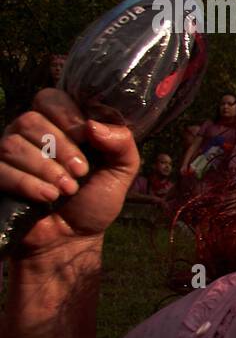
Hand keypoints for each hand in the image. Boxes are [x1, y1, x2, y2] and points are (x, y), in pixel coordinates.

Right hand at [0, 88, 138, 255]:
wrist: (72, 239)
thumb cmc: (94, 201)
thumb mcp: (121, 172)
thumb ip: (122, 143)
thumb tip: (93, 125)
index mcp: (60, 126)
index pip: (50, 98)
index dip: (67, 116)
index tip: (86, 139)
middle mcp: (31, 135)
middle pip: (30, 120)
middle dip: (61, 148)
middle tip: (80, 173)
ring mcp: (10, 155)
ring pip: (12, 144)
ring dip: (46, 170)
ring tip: (66, 190)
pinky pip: (1, 169)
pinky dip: (28, 184)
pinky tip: (47, 198)